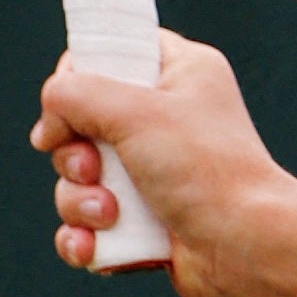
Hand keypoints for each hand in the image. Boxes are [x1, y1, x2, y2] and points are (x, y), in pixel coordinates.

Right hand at [34, 31, 286, 296]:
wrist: (247, 247)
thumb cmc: (206, 170)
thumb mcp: (136, 112)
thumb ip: (77, 94)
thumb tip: (50, 115)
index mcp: (179, 73)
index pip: (113, 49)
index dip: (80, 76)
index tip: (66, 104)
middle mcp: (166, 118)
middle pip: (81, 121)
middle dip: (74, 154)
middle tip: (95, 167)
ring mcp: (153, 171)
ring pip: (79, 177)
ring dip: (80, 200)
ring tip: (110, 214)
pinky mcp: (143, 218)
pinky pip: (87, 223)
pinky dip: (85, 235)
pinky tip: (94, 245)